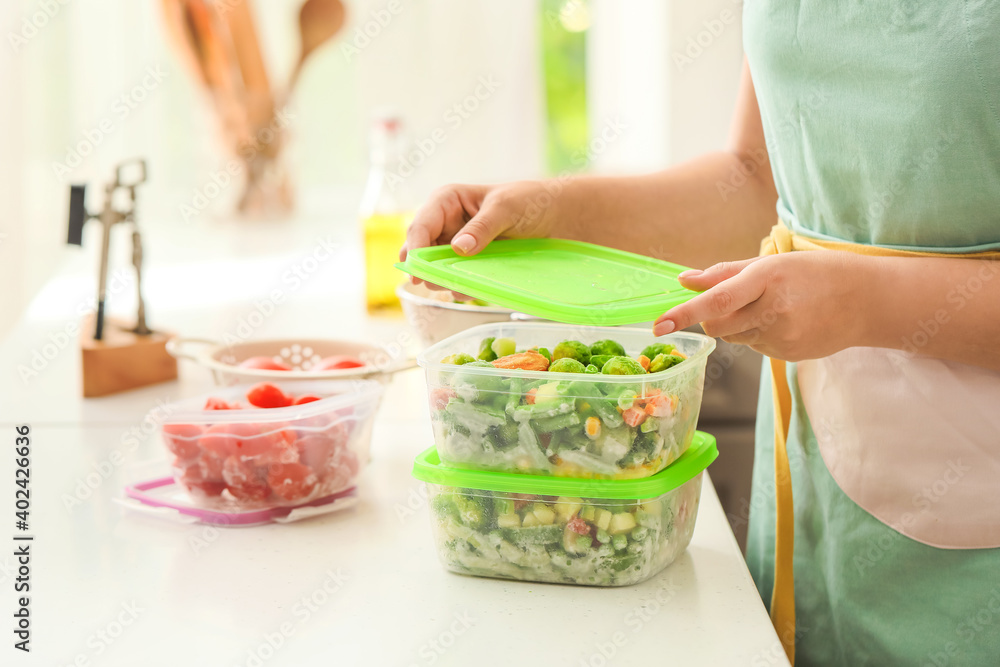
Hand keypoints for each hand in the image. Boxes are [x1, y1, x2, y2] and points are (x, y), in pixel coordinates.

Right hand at [399, 181, 558, 288]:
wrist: (555, 215)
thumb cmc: (529, 201)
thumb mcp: (505, 208)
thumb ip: (482, 227)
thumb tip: (459, 248)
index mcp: (446, 201)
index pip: (421, 225)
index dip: (415, 248)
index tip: (417, 270)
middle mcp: (446, 223)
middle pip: (422, 250)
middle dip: (426, 268)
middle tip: (433, 283)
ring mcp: (456, 244)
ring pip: (436, 267)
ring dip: (441, 279)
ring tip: (454, 286)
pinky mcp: (469, 262)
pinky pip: (456, 277)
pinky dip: (458, 286)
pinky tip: (466, 291)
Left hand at [653, 252, 871, 360]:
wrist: (867, 300)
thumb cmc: (815, 273)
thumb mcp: (772, 262)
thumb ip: (724, 273)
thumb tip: (684, 280)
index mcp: (768, 278)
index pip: (718, 300)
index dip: (685, 313)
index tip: (659, 325)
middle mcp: (774, 309)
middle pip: (718, 324)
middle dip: (713, 317)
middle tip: (737, 302)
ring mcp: (782, 336)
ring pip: (734, 337)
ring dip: (739, 324)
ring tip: (772, 308)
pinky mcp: (787, 354)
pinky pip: (754, 347)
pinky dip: (759, 335)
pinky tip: (786, 322)